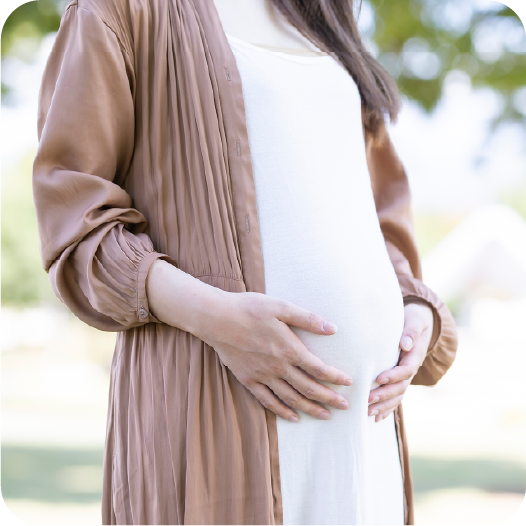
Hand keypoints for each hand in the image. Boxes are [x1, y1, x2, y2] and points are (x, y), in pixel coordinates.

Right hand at [196, 291, 352, 422]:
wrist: (217, 318)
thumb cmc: (249, 308)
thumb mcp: (281, 307)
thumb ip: (307, 319)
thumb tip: (333, 328)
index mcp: (289, 349)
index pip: (319, 368)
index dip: (335, 378)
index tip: (348, 383)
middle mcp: (278, 367)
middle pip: (309, 388)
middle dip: (329, 398)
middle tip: (345, 407)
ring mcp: (263, 376)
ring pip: (291, 398)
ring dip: (310, 408)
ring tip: (325, 416)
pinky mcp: (248, 380)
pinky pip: (268, 401)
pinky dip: (282, 411)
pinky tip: (293, 417)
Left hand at [367, 302, 433, 422]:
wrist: (420, 321)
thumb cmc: (414, 319)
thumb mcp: (415, 320)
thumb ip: (411, 331)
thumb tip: (405, 344)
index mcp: (415, 355)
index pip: (405, 370)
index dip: (393, 376)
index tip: (378, 378)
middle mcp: (411, 368)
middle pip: (400, 387)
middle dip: (384, 395)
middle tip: (367, 400)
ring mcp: (405, 375)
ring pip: (397, 395)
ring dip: (384, 405)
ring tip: (368, 412)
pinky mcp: (399, 378)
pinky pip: (395, 396)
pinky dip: (387, 407)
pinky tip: (376, 417)